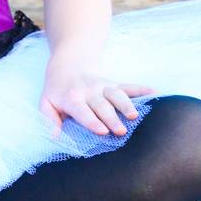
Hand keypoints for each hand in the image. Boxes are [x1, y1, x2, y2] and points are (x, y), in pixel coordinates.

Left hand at [39, 54, 157, 138]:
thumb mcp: (46, 103)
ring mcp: (103, 87)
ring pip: (117, 95)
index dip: (92, 121)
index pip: (83, 111)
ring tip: (135, 116)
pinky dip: (142, 89)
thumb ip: (49, 120)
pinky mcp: (113, 84)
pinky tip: (154, 93)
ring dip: (126, 105)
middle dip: (112, 118)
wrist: (68, 63)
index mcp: (72, 99)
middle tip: (121, 131)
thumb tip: (55, 137)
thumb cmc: (57, 90)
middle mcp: (89, 92)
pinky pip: (129, 86)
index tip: (102, 131)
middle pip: (102, 106)